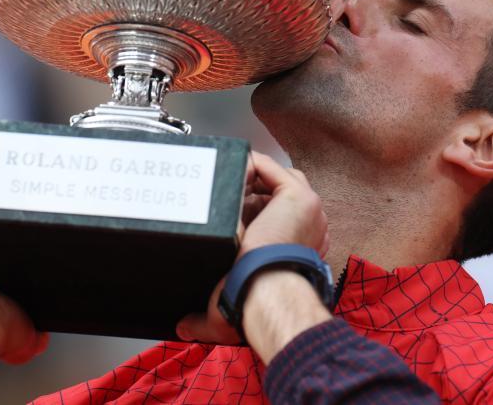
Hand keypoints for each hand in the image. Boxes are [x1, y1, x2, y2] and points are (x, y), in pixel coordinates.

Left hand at [175, 152, 329, 344]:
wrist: (263, 293)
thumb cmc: (252, 303)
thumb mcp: (228, 308)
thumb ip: (204, 318)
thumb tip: (183, 327)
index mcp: (299, 249)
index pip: (275, 218)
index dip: (248, 211)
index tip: (224, 213)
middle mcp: (309, 227)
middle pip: (277, 194)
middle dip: (248, 192)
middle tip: (220, 196)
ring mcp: (308, 210)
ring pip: (276, 177)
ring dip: (248, 177)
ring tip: (222, 183)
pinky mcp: (299, 196)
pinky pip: (270, 167)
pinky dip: (248, 166)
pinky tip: (226, 173)